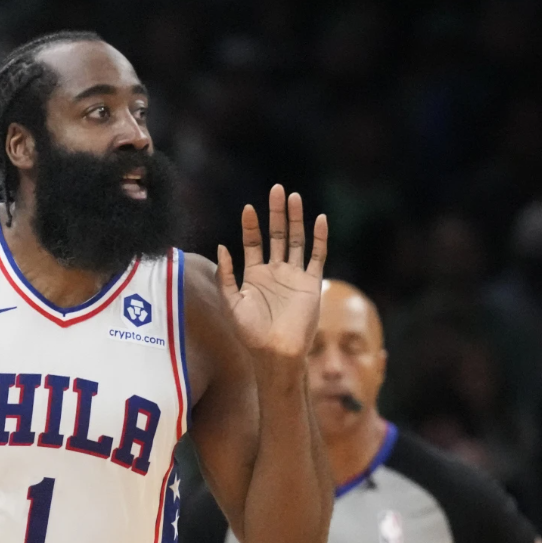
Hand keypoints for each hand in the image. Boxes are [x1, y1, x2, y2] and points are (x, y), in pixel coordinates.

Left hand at [217, 185, 327, 357]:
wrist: (276, 352)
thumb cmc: (250, 333)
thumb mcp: (231, 302)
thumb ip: (225, 275)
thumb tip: (222, 246)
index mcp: (255, 275)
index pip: (254, 243)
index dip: (251, 226)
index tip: (248, 208)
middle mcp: (276, 272)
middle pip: (277, 235)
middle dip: (276, 213)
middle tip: (276, 190)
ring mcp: (294, 276)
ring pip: (297, 240)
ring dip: (296, 219)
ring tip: (293, 197)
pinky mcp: (311, 283)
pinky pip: (317, 255)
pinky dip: (320, 238)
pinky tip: (319, 219)